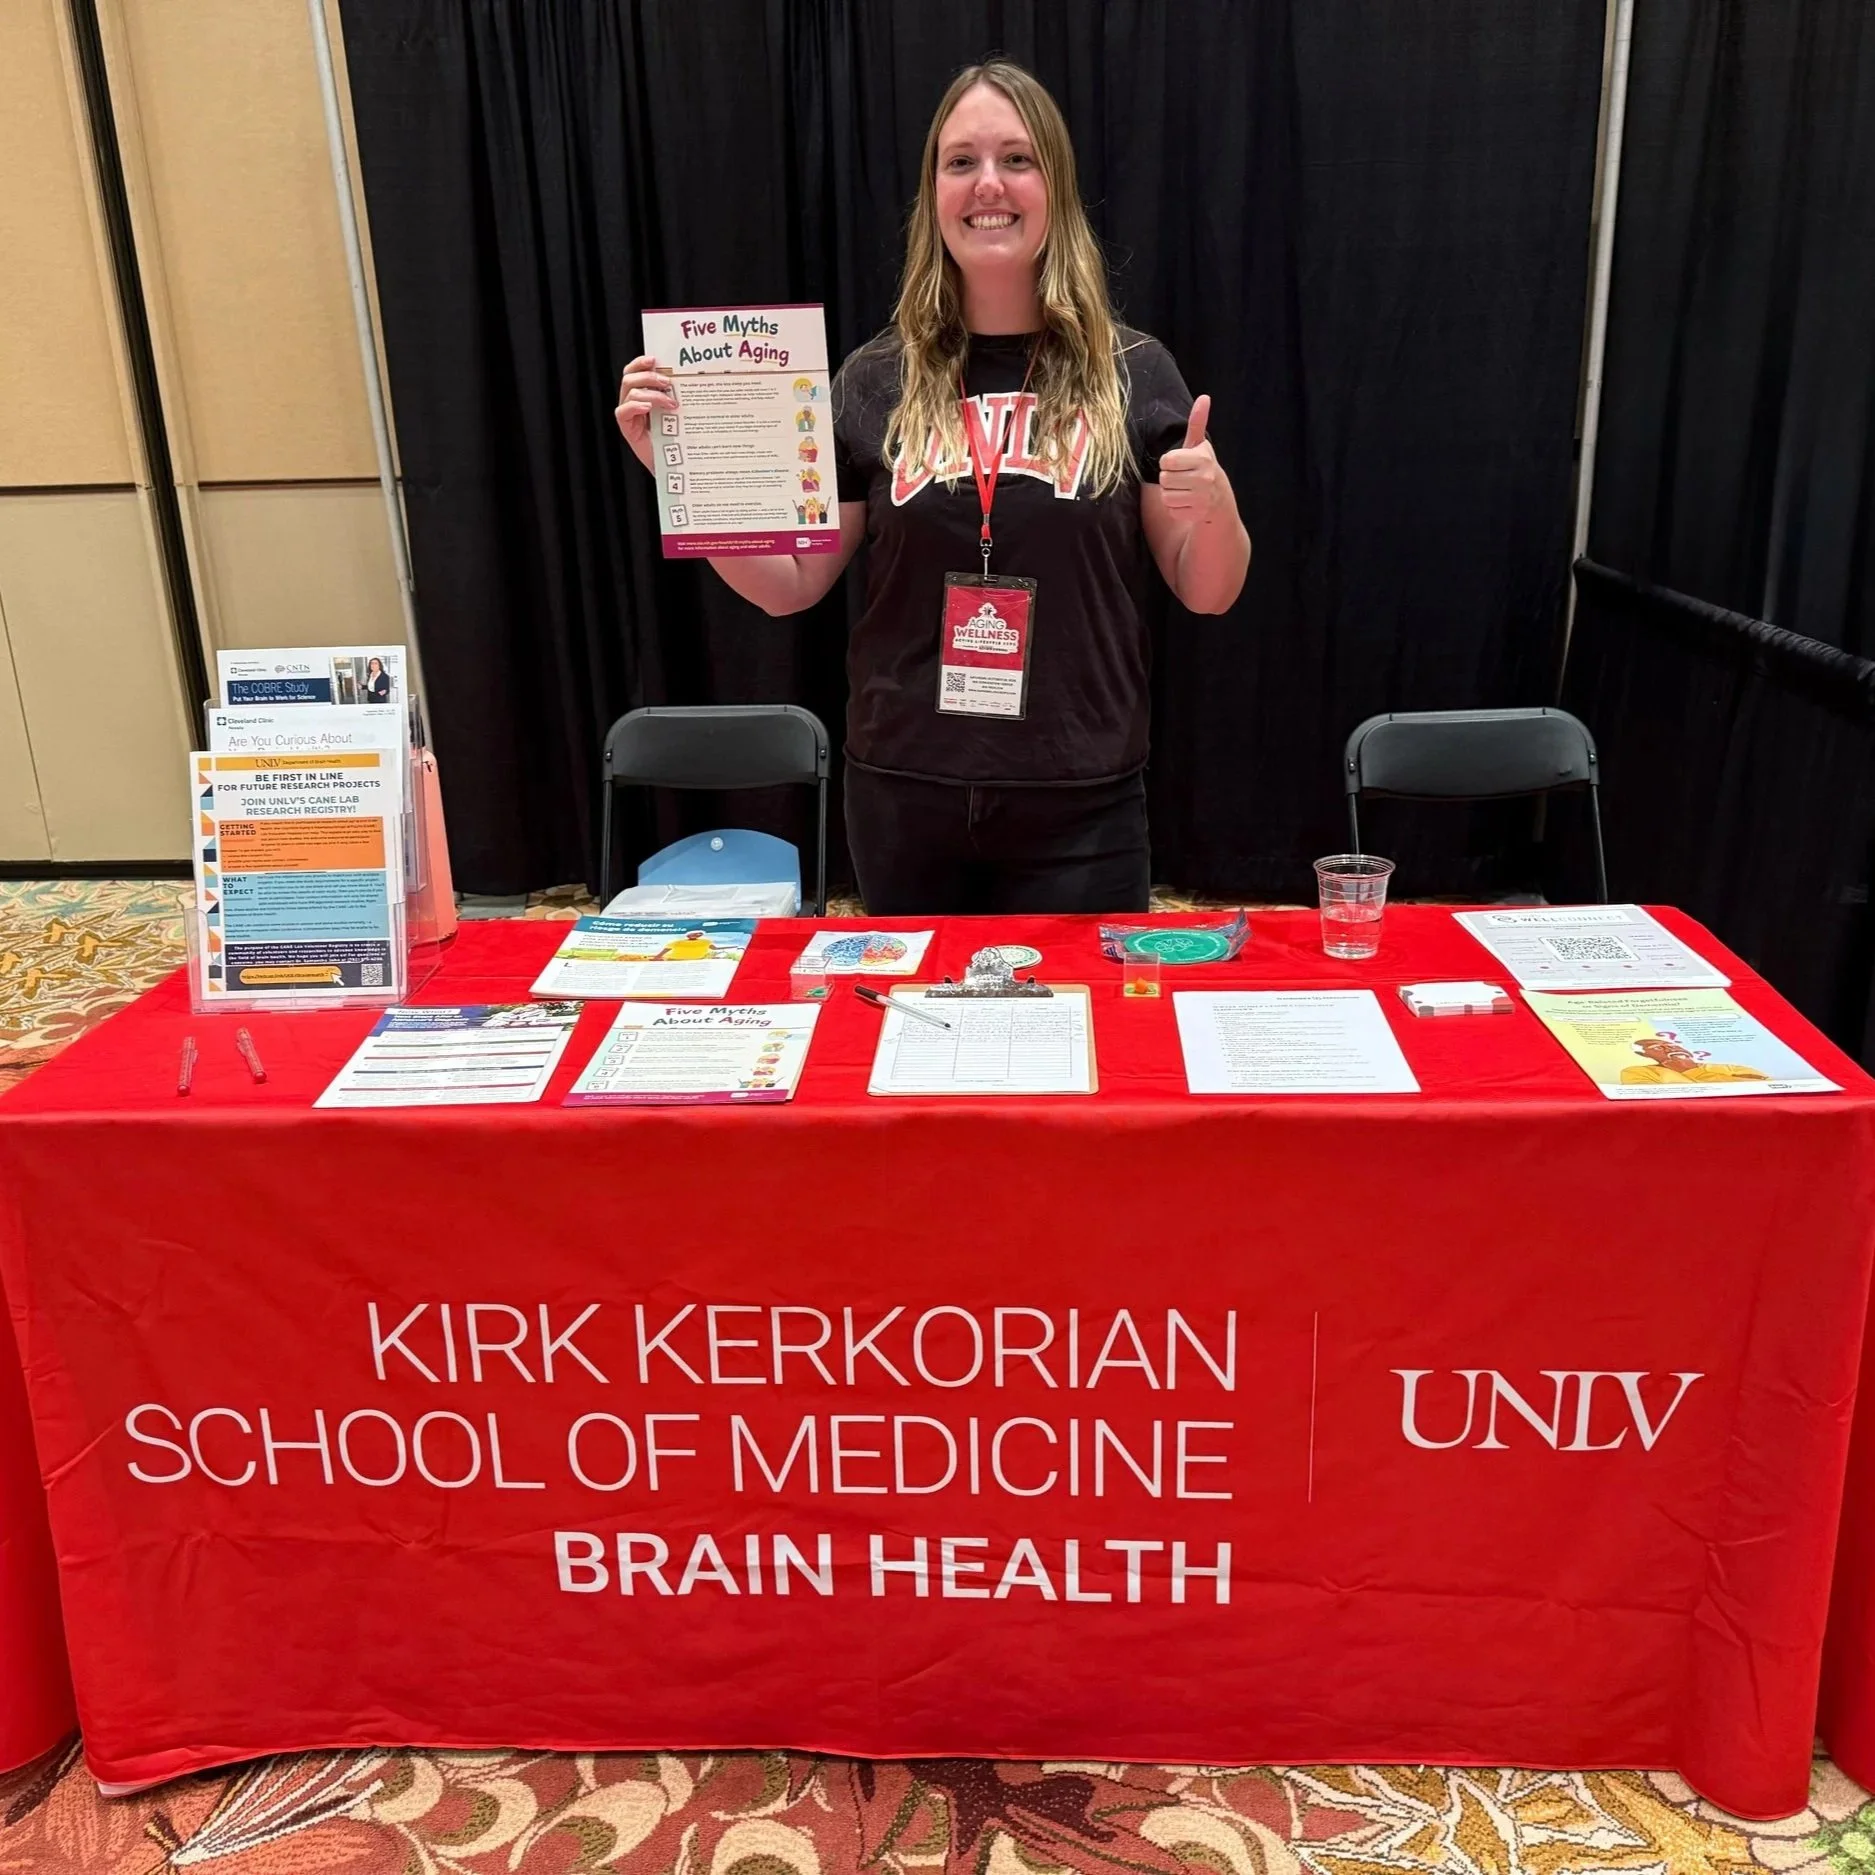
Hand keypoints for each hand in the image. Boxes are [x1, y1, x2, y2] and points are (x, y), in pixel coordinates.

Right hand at [615, 354, 677, 470]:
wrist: (674, 466)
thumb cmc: (677, 439)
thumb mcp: (678, 413)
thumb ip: (676, 396)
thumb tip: (687, 378)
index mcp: (643, 395)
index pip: (634, 372)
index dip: (641, 362)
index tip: (655, 359)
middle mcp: (633, 403)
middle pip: (629, 378)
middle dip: (648, 376)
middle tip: (667, 383)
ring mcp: (629, 416)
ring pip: (629, 392)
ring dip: (651, 393)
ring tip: (669, 402)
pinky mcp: (627, 429)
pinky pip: (623, 411)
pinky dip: (635, 406)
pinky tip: (648, 408)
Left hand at [1156, 395, 1232, 523]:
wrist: (1219, 501)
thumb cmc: (1203, 469)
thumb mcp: (1200, 446)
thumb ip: (1197, 423)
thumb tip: (1204, 397)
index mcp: (1202, 459)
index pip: (1166, 461)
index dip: (1168, 462)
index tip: (1179, 464)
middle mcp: (1204, 479)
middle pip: (1164, 479)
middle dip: (1169, 479)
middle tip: (1182, 479)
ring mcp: (1201, 499)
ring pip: (1166, 496)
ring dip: (1171, 494)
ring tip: (1185, 491)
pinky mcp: (1196, 515)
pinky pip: (1171, 510)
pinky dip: (1176, 509)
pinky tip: (1188, 503)